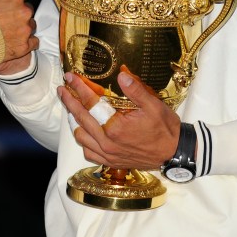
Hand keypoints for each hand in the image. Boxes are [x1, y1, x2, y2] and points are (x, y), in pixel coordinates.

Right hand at [0, 0, 36, 72]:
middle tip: (4, 19)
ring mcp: (25, 29)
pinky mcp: (25, 45)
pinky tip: (13, 42)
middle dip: (18, 13)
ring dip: (21, 27)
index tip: (9, 3)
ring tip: (6, 32)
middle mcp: (24, 11)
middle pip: (26, 9)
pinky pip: (33, 42)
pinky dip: (25, 43)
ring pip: (30, 25)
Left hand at [59, 70, 179, 169]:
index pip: (91, 103)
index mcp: (116, 127)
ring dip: (74, 121)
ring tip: (72, 108)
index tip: (70, 77)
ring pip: (81, 136)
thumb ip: (136, 90)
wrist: (174, 153)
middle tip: (62, 89)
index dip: (79, 88)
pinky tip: (85, 131)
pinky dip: (84, 140)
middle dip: (69, 102)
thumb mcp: (154, 105)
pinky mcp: (111, 162)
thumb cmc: (165, 129)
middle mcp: (108, 142)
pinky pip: (88, 152)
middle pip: (81, 119)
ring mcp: (108, 154)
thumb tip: (121, 75)